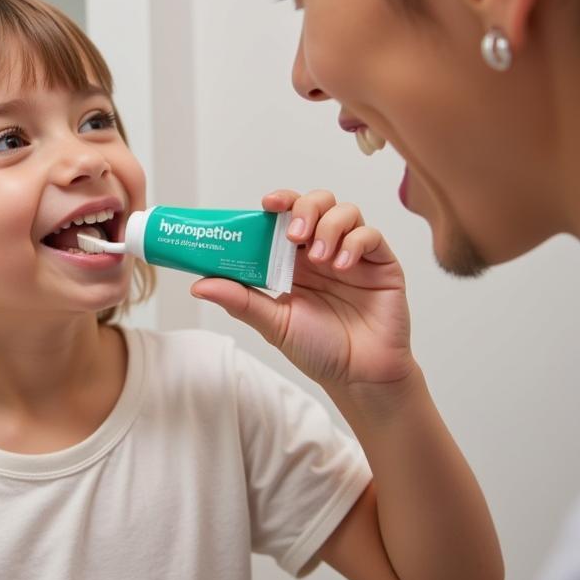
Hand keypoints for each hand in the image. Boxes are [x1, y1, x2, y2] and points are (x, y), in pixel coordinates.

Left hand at [192, 190, 416, 398]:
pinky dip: (354, 243)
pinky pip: (371, 236)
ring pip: (345, 211)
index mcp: (295, 260)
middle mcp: (323, 250)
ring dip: (328, 227)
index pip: (286, 216)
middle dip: (304, 208)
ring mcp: (354, 255)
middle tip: (293, 235)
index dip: (279, 202)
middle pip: (317, 202)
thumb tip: (198, 284)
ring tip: (318, 259)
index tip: (266, 204)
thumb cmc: (318, 349)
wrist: (360, 377)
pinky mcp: (382, 265)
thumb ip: (241, 300)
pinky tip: (342, 266)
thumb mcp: (273, 323)